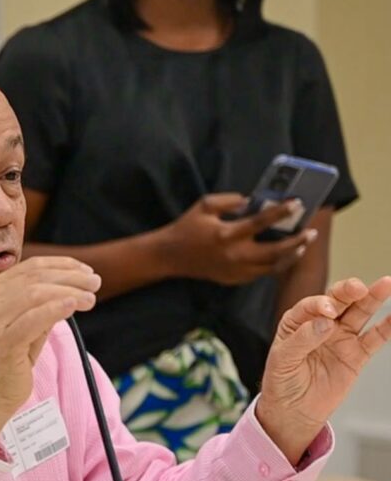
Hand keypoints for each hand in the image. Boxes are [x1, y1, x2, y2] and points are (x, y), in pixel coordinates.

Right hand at [0, 256, 100, 462]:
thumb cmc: (7, 361)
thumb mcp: (25, 325)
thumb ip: (41, 305)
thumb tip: (74, 287)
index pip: (30, 267)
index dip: (62, 265)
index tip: (85, 270)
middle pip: (35, 277)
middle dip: (70, 277)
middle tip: (95, 282)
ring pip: (36, 293)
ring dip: (69, 292)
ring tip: (91, 298)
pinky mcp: (2, 342)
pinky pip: (34, 319)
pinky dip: (57, 308)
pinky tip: (75, 305)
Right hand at [162, 193, 317, 284]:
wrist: (170, 256)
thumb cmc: (187, 227)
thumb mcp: (204, 205)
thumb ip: (229, 200)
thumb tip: (252, 202)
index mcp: (227, 234)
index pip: (261, 222)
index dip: (281, 212)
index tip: (298, 203)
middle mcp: (234, 255)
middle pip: (274, 251)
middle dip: (296, 242)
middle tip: (311, 232)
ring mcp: (234, 270)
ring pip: (271, 267)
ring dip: (289, 257)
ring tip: (302, 246)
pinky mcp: (232, 279)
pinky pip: (259, 274)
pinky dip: (273, 266)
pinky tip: (281, 257)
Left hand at [257, 276, 390, 463]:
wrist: (293, 410)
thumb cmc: (281, 382)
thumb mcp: (283, 360)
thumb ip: (302, 340)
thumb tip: (325, 322)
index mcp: (297, 322)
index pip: (311, 306)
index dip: (320, 304)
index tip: (328, 311)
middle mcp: (321, 325)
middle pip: (338, 302)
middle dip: (348, 291)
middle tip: (357, 288)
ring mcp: (340, 338)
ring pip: (359, 314)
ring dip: (372, 299)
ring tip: (387, 284)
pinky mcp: (356, 355)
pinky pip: (374, 339)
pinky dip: (387, 327)